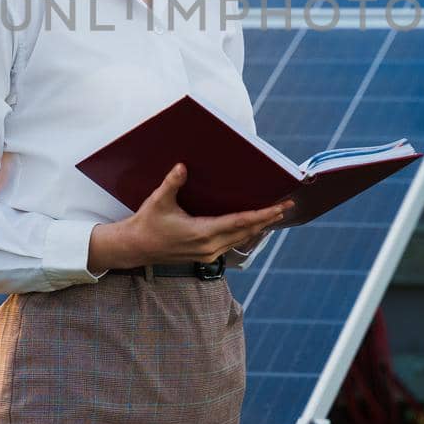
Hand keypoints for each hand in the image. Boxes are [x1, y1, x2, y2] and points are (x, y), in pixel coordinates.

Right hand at [90, 163, 291, 268]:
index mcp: (202, 233)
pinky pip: (232, 243)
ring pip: (241, 239)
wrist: (135, 248)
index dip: (263, 215)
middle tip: (288, 206)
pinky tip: (253, 226)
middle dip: (268, 219)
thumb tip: (182, 167)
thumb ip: (172, 183)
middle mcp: (209, 247)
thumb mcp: (158, 201)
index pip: (241, 222)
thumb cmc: (147, 224)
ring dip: (259, 227)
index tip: (280, 207)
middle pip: (247, 231)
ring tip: (276, 215)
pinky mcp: (205, 256)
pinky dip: (245, 233)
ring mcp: (208, 254)